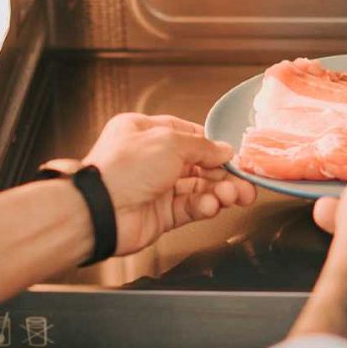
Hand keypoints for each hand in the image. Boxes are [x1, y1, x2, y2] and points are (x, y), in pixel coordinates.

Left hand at [57, 113, 257, 254]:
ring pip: (197, 187)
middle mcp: (149, 159)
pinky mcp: (160, 214)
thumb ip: (202, 146)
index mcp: (143, 132)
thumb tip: (224, 149)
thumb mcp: (169, 142)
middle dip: (223, 173)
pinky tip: (212, 205)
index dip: (211, 145)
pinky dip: (204, 206)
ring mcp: (155, 187)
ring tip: (233, 196)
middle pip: (197, 164)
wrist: (102, 211)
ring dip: (219, 191)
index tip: (233, 155)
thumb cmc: (122, 169)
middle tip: (244, 182)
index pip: (187, 134)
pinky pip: (190, 208)